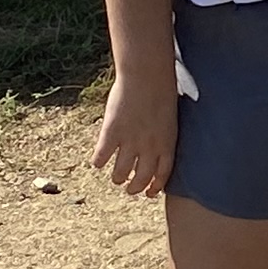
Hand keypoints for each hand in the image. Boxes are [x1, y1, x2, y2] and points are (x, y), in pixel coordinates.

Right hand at [93, 68, 178, 199]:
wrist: (147, 75)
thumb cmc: (162, 90)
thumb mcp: (169, 117)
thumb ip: (162, 135)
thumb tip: (154, 148)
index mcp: (167, 143)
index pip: (162, 175)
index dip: (155, 187)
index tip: (149, 193)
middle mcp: (148, 147)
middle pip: (140, 179)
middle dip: (134, 187)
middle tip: (128, 188)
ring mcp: (129, 142)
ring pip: (120, 173)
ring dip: (117, 177)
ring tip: (116, 177)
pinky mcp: (111, 134)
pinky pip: (101, 157)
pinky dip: (98, 161)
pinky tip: (98, 161)